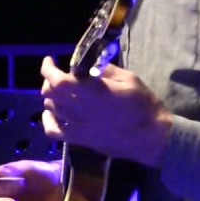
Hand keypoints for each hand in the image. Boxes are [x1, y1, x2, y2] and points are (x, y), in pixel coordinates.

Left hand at [40, 57, 172, 166]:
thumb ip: (104, 70)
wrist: (151, 137)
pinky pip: (53, 131)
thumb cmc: (142, 105)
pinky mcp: (79, 140)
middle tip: (60, 75)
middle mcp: (78, 109)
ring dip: (52, 97)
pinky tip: (54, 113)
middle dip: (51, 80)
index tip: (50, 60)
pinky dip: (49, 120)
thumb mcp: (128, 78)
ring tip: (62, 92)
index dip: (48, 68)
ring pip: (50, 108)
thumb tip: (88, 65)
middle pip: (49, 93)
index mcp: (90, 92)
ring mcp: (76, 127)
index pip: (56, 79)